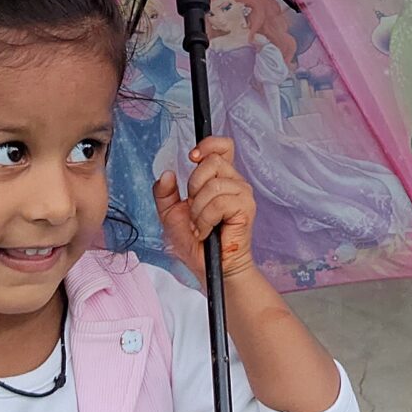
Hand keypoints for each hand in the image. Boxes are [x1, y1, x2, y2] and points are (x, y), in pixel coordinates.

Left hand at [155, 137, 257, 282]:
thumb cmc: (194, 242)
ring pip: (214, 185)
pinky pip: (219, 203)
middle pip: (213, 162)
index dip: (208, 144)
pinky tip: (207, 230)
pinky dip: (206, 219)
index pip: (223, 146)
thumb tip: (167, 174)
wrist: (208, 266)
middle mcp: (234, 182)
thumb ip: (165, 193)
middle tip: (194, 208)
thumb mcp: (170, 214)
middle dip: (195, 186)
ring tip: (200, 224)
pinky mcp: (246, 208)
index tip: (192, 157)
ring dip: (198, 209)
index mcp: (219, 177)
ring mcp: (242, 194)